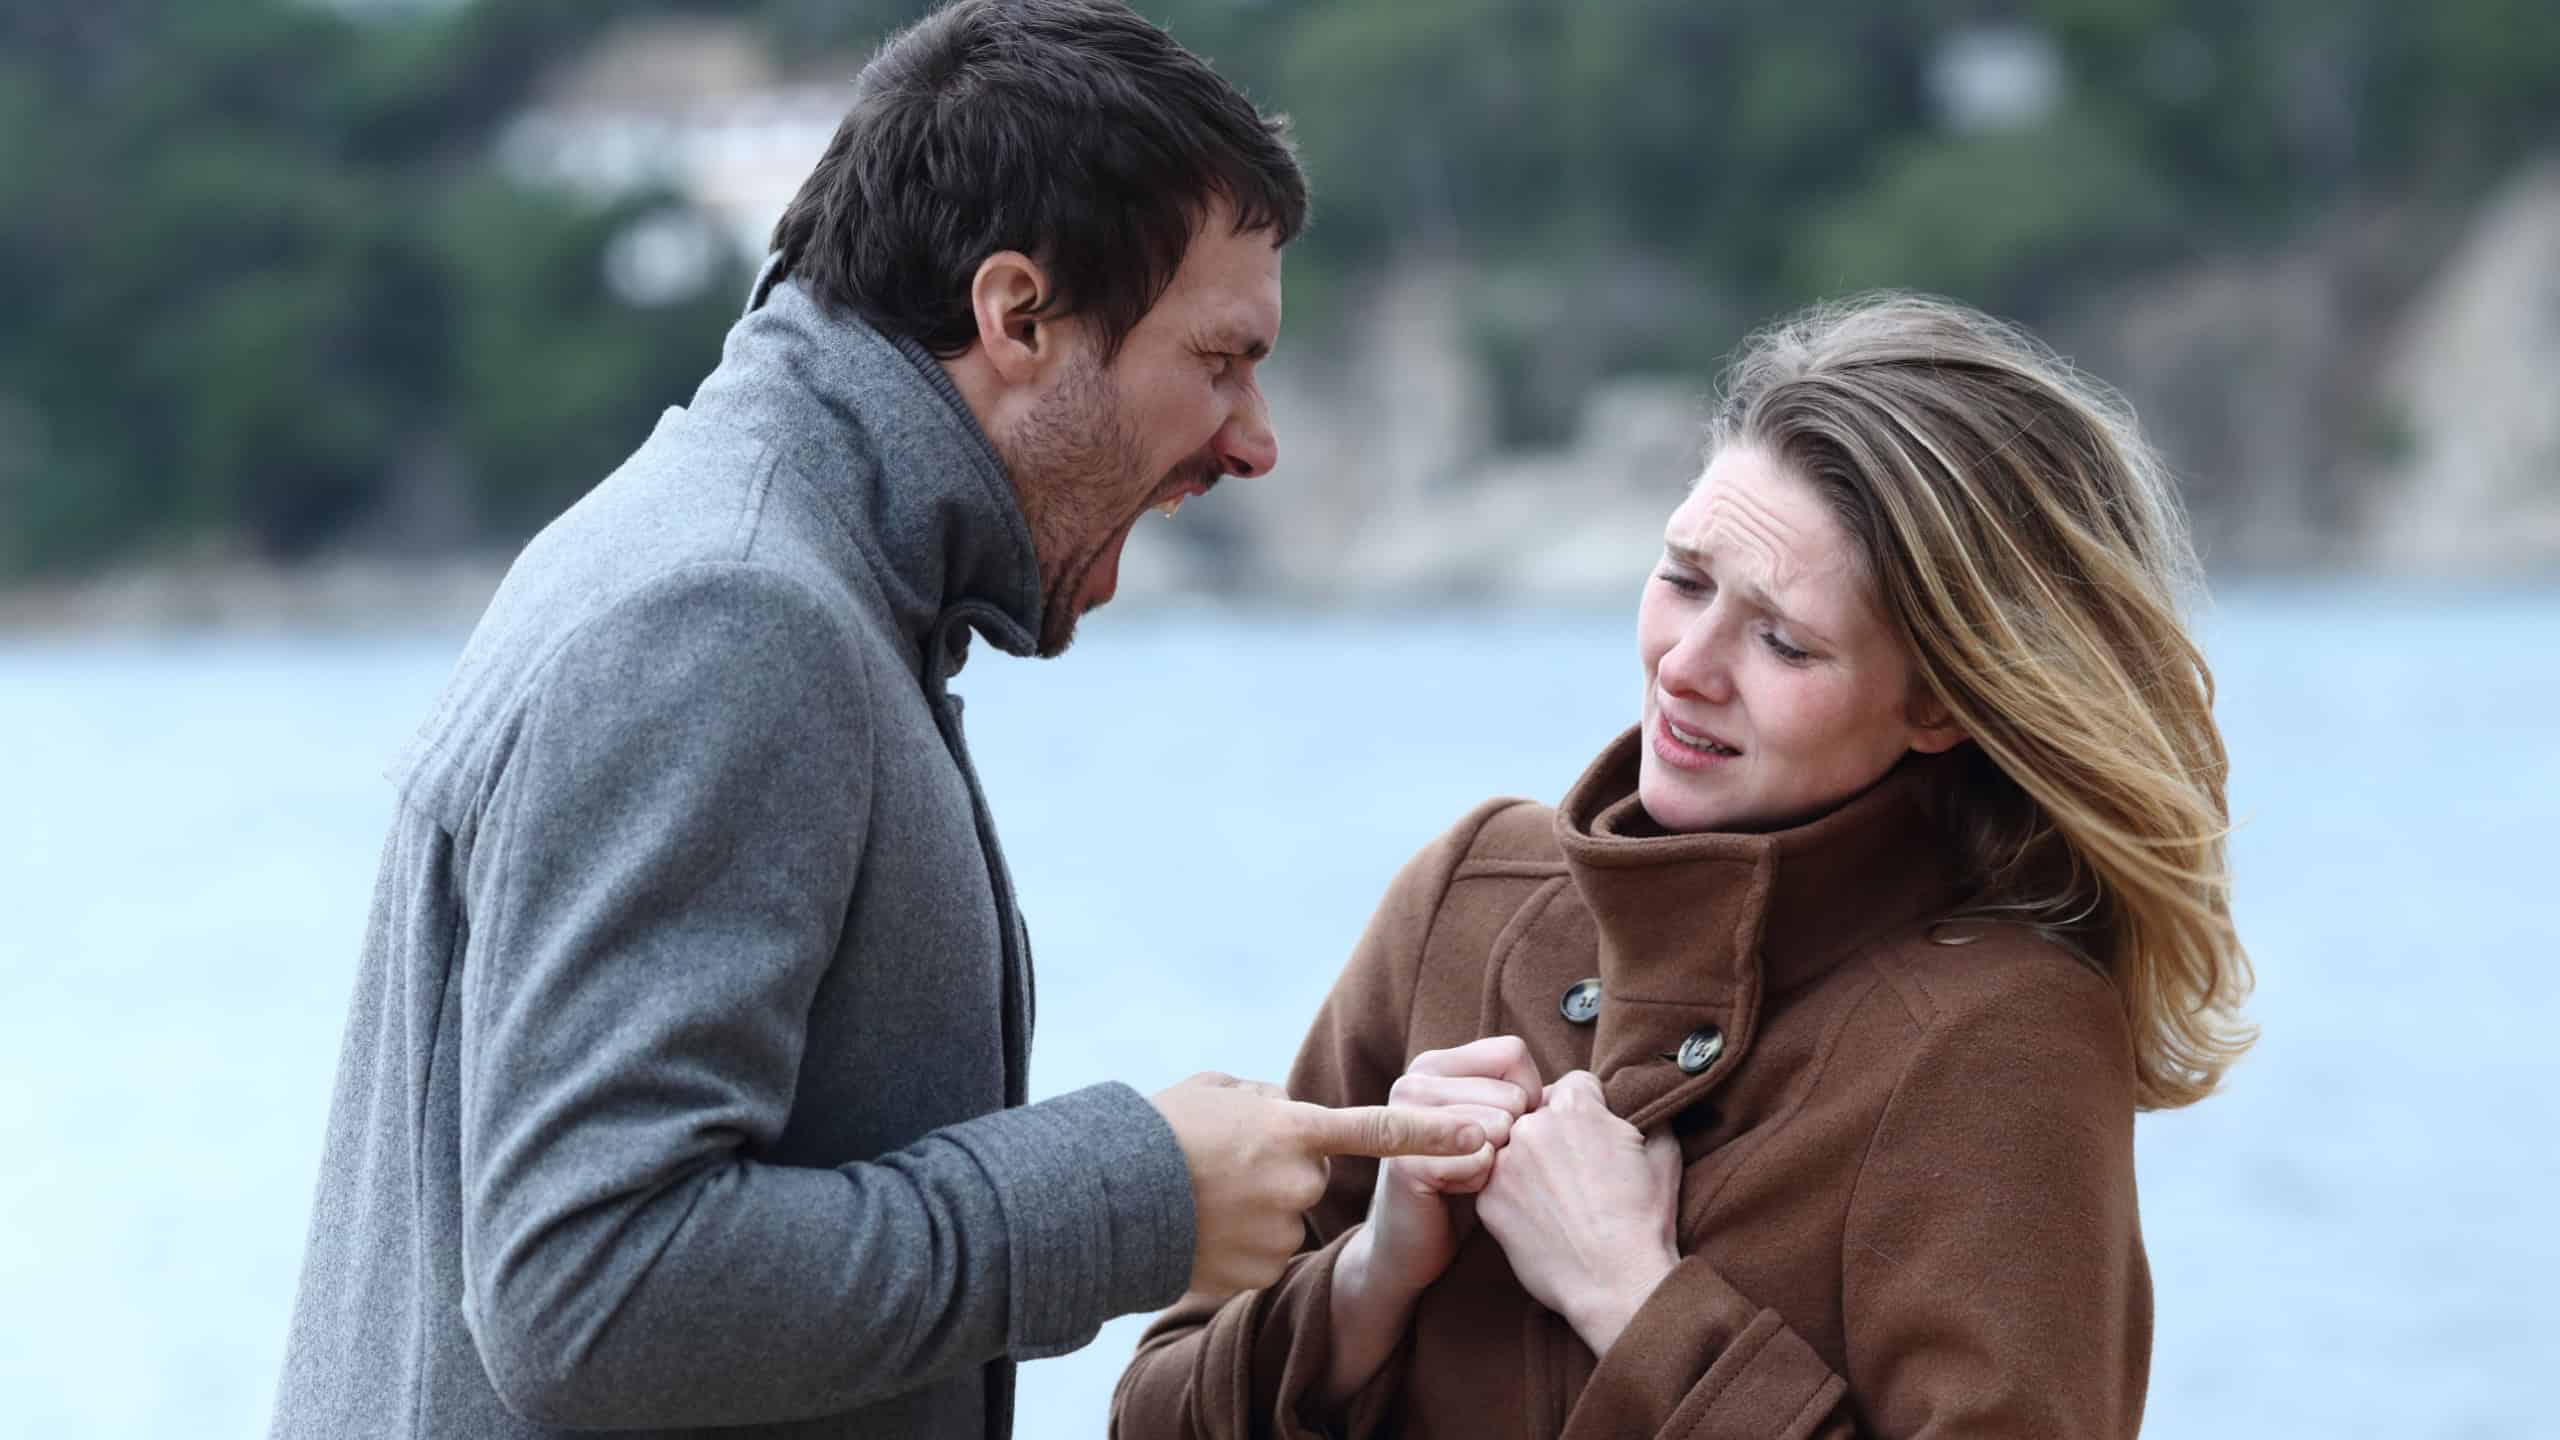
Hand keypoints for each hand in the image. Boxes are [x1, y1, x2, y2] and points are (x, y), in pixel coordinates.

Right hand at [1149, 1072, 1486, 1297]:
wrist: (1104, 1197)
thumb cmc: (1159, 1132)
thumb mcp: (1216, 1093)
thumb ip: (1267, 1100)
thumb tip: (1290, 1111)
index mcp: (1291, 1128)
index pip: (1381, 1129)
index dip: (1436, 1133)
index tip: (1483, 1134)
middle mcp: (1296, 1181)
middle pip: (1315, 1175)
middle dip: (1284, 1170)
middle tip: (1228, 1165)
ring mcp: (1279, 1231)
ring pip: (1289, 1218)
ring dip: (1259, 1210)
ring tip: (1206, 1199)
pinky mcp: (1259, 1272)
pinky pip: (1265, 1255)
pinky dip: (1241, 1245)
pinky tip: (1205, 1231)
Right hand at [1325, 1037, 1540, 1402]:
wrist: (1408, 1243)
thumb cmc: (1461, 1180)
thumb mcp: (1486, 1123)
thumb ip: (1514, 1093)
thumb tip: (1576, 1085)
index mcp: (1434, 1064)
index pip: (1513, 1053)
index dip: (1529, 1096)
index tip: (1508, 1130)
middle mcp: (1414, 1081)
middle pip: (1512, 1094)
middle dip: (1517, 1136)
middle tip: (1484, 1162)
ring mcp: (1406, 1119)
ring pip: (1500, 1125)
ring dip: (1500, 1162)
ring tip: (1471, 1176)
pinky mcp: (1408, 1161)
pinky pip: (1482, 1161)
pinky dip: (1484, 1184)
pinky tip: (1459, 1194)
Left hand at [1475, 1070, 1681, 1357]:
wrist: (1616, 1284)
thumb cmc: (1644, 1222)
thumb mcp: (1663, 1153)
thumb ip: (1648, 1114)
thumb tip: (1646, 1102)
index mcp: (1575, 1107)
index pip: (1574, 1085)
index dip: (1590, 1110)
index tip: (1596, 1138)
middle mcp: (1531, 1126)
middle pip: (1537, 1112)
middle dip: (1554, 1132)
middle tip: (1575, 1171)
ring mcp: (1504, 1163)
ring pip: (1512, 1146)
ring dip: (1528, 1161)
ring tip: (1558, 1197)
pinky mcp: (1486, 1200)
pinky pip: (1495, 1182)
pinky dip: (1512, 1194)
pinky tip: (1540, 1218)